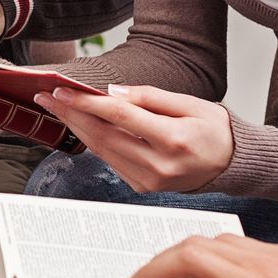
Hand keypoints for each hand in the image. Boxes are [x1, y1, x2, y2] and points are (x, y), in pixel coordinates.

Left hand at [39, 83, 233, 192]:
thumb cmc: (213, 129)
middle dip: (70, 115)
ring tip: (56, 107)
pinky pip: (110, 160)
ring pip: (101, 150)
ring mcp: (149, 181)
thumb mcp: (191, 103)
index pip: (119, 118)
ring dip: (76, 127)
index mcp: (173, 141)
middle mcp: (159, 166)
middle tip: (46, 96)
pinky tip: (80, 124)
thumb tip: (111, 93)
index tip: (62, 90)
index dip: (86, 103)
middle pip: (103, 136)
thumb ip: (151, 97)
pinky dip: (93, 141)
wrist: (231, 164)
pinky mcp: (143, 187)